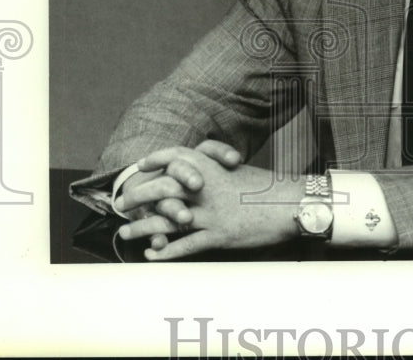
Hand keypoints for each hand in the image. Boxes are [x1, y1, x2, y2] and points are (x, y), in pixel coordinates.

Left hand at [117, 144, 303, 259]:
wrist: (290, 204)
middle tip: (121, 204)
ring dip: (143, 227)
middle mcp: (207, 188)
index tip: (141, 166)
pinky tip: (152, 255)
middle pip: (163, 189)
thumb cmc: (268, 188)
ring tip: (125, 232)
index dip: (156, 160)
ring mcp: (211, 213)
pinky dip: (166, 251)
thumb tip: (199, 176)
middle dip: (138, 197)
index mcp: (212, 167)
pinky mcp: (218, 235)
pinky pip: (185, 245)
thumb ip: (216, 173)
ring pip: (167, 221)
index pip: (176, 157)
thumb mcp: (239, 173)